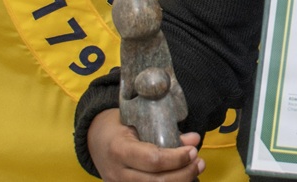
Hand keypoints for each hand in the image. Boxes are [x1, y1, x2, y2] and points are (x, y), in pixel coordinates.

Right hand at [88, 108, 204, 180]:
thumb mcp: (141, 120)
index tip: (193, 150)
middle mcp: (117, 172)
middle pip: (156, 181)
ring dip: (180, 181)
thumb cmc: (121, 126)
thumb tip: (194, 139)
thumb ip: (166, 130)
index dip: (176, 158)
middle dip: (184, 173)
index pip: (152, 160)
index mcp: (119, 149)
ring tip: (195, 169)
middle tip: (199, 162)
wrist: (96, 139)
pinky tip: (182, 178)